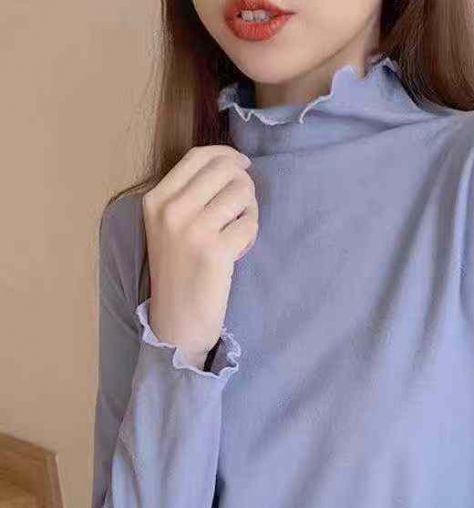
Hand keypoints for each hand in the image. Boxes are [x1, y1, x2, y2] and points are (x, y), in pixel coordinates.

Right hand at [141, 145, 258, 365]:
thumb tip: (231, 165)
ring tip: (239, 229)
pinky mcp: (215, 251)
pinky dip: (251, 233)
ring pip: (241, 193)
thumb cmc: (179, 272)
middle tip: (243, 205)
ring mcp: (192, 230)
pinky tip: (238, 248)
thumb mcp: (168, 227)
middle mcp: (171, 210)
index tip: (243, 164)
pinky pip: (249, 223)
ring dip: (249, 209)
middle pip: (225, 169)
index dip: (227, 155)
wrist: (177, 320)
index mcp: (156, 200)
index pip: (198, 156)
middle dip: (244, 182)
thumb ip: (189, 195)